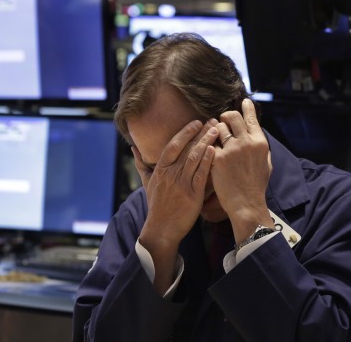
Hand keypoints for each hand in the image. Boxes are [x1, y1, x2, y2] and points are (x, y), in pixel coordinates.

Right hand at [134, 119, 219, 248]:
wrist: (162, 229)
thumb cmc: (156, 205)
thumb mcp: (147, 183)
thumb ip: (142, 164)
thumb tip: (133, 148)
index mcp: (160, 170)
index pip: (173, 145)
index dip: (185, 132)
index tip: (196, 122)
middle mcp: (170, 174)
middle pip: (187, 148)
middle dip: (200, 132)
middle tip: (212, 120)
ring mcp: (181, 184)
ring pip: (195, 158)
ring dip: (207, 142)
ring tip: (217, 130)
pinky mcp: (193, 195)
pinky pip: (201, 174)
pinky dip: (208, 161)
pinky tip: (215, 150)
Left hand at [211, 99, 273, 241]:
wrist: (246, 204)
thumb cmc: (256, 186)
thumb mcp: (266, 163)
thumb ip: (261, 147)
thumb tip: (257, 134)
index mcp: (259, 142)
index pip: (252, 118)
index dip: (247, 108)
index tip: (244, 102)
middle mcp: (246, 142)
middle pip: (232, 117)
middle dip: (226, 116)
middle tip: (223, 120)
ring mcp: (231, 149)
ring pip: (218, 127)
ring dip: (215, 129)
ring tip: (214, 135)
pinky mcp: (217, 158)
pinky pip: (209, 143)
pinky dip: (207, 144)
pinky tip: (206, 148)